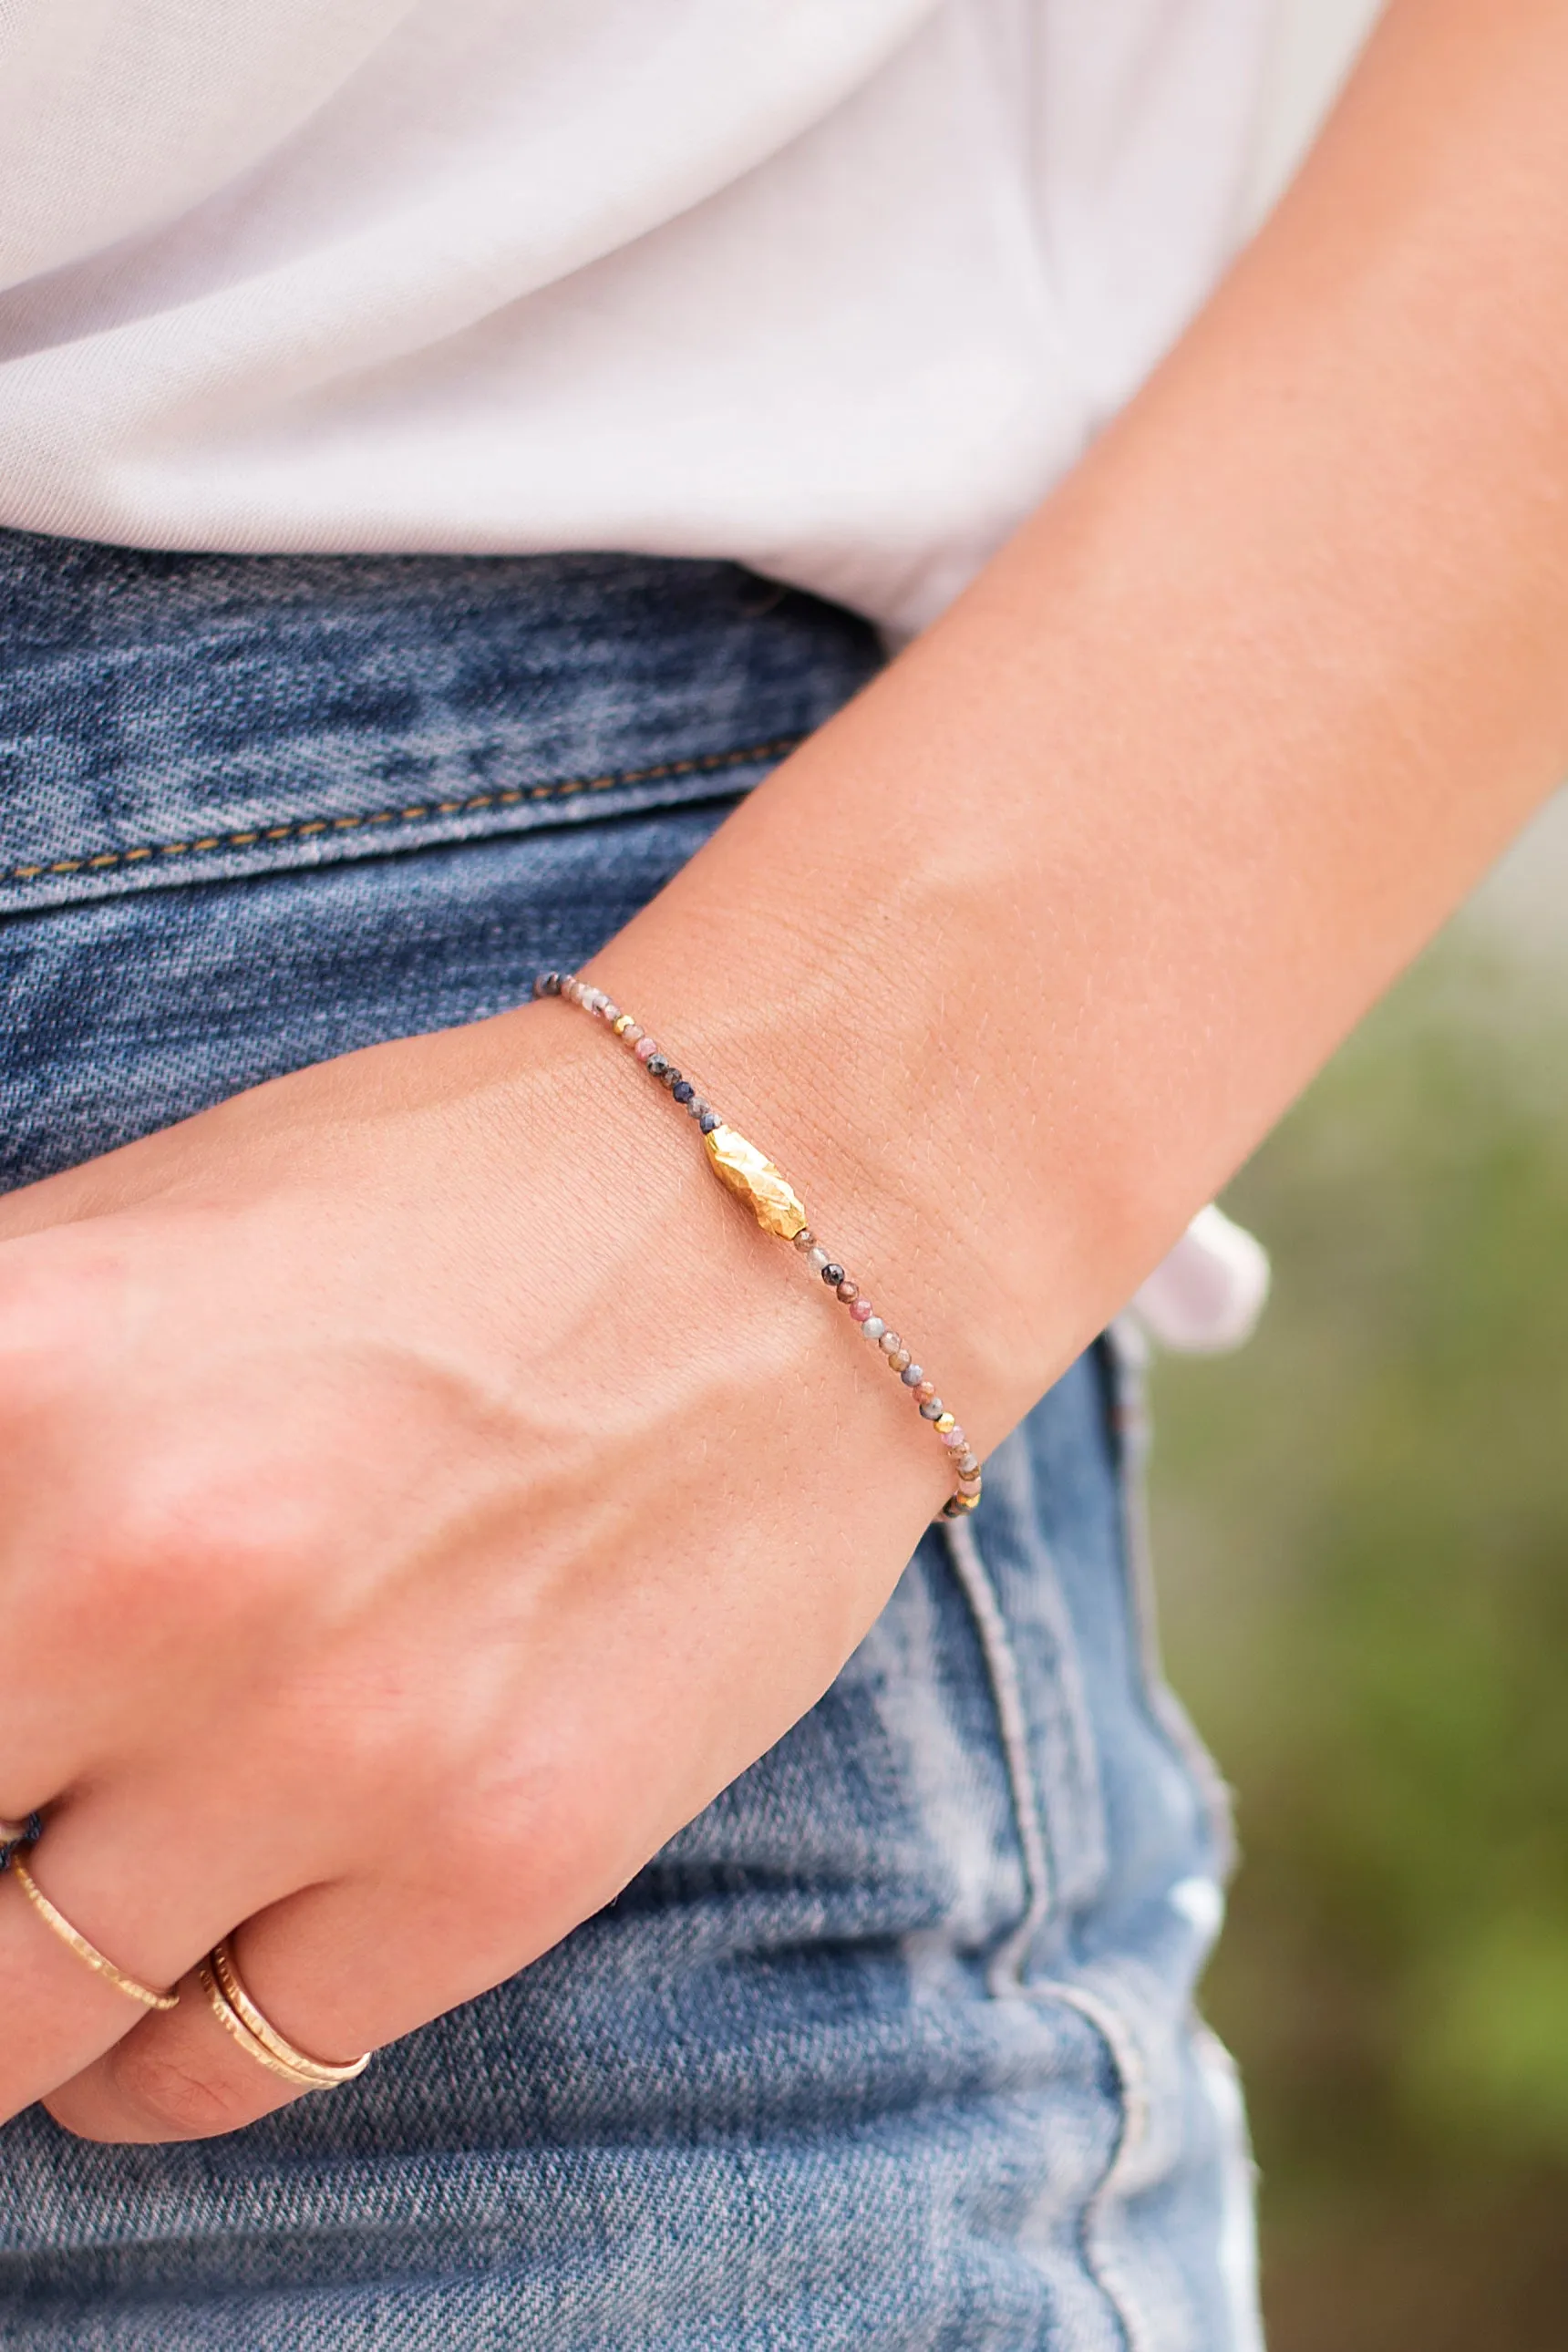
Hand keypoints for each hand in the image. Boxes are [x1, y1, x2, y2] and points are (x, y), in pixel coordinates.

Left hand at [0, 998, 939, 2140]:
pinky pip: (208, 2072)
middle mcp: (150, 1574)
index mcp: (21, 1374)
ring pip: (1, 2023)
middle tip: (13, 1770)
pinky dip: (150, 2041)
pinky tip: (187, 1941)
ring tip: (61, 1874)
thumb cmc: (452, 1206)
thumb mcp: (131, 1245)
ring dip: (2, 1967)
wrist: (794, 1233)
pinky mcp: (488, 1869)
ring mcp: (329, 1744)